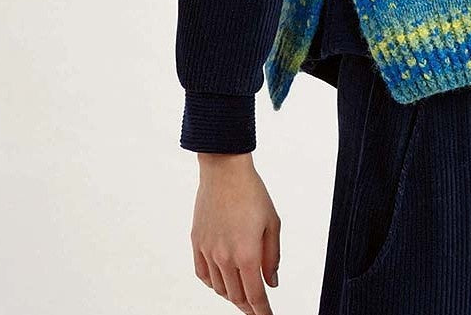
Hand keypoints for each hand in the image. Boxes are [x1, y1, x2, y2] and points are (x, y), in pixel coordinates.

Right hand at [191, 153, 280, 314]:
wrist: (224, 171)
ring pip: (220, 288)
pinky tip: (222, 281)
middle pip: (237, 296)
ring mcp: (208, 251)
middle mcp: (225, 257)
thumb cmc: (251, 192)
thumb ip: (272, 257)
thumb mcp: (273, 223)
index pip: (255, 296)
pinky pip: (203, 275)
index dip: (262, 312)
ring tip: (243, 292)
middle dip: (249, 306)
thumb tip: (272, 282)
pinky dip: (213, 283)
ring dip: (232, 295)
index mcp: (246, 253)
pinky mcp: (197, 242)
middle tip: (257, 307)